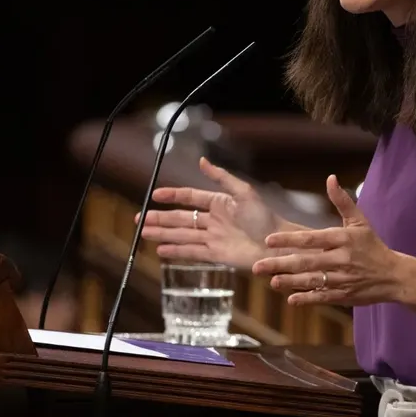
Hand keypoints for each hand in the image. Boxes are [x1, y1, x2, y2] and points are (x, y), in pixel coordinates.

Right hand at [138, 157, 282, 269]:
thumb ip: (222, 178)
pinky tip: (161, 249)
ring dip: (162, 234)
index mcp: (219, 202)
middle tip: (139, 219)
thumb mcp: (244, 193)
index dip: (172, 195)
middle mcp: (213, 220)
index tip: (154, 195)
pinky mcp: (216, 255)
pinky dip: (176, 251)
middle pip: (180, 218)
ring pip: (182, 235)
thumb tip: (201, 161)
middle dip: (160, 218)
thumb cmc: (265, 218)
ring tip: (143, 233)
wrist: (276, 246)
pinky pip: (191, 252)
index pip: (189, 197)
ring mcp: (213, 238)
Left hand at [251, 174, 401, 305]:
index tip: (268, 240)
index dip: (289, 239)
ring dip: (290, 282)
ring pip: (312, 281)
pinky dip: (307, 299)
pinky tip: (291, 299)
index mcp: (343, 239)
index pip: (311, 238)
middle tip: (258, 266)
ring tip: (272, 281)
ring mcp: (343, 279)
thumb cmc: (372, 245)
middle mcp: (341, 259)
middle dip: (280, 264)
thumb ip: (341, 201)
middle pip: (307, 262)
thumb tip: (330, 178)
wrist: (394, 275)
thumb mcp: (360, 221)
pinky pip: (323, 297)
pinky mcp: (344, 295)